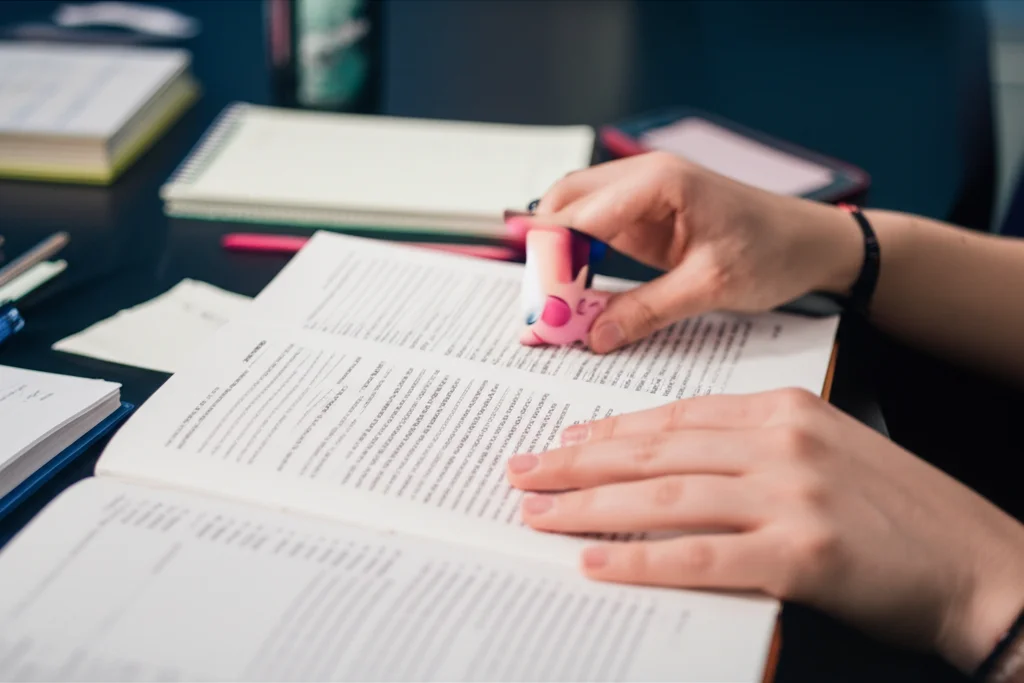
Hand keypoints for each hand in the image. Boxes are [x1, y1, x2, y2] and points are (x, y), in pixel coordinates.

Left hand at [505, 388, 1023, 671]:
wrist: (978, 562)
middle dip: (579, 462)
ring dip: (590, 507)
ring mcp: (791, 496)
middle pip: (655, 452)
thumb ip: (749, 448)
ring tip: (537, 513)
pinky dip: (641, 559)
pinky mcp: (801, 555)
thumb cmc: (896, 509)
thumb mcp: (822, 449)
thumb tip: (667, 465)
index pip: (673, 417)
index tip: (561, 440)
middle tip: (523, 471)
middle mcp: (780, 443)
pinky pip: (700, 557)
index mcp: (782, 410)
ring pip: (664, 498)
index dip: (608, 432)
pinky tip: (595, 561)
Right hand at [535, 152, 863, 352]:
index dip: (551, 257)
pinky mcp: (646, 219)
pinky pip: (597, 233)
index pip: (579, 213)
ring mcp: (642, 196)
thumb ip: (647, 309)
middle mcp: (643, 177)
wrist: (813, 244)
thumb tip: (594, 335)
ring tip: (551, 301)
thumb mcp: (711, 286)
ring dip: (559, 254)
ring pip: (574, 215)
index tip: (538, 300)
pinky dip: (579, 259)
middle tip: (537, 301)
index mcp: (659, 181)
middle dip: (544, 249)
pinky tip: (575, 293)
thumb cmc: (775, 250)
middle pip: (565, 202)